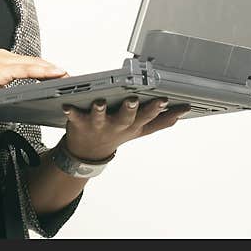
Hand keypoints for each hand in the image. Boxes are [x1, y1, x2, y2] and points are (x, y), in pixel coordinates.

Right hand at [0, 48, 68, 119]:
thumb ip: (7, 88)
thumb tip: (27, 96)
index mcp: (1, 60)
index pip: (31, 64)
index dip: (49, 70)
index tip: (65, 77)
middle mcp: (2, 56)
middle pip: (36, 62)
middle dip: (56, 70)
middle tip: (74, 78)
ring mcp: (1, 60)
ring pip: (34, 64)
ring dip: (54, 70)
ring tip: (70, 78)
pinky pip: (27, 69)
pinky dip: (43, 72)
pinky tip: (55, 75)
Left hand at [60, 95, 190, 160]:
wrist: (88, 152)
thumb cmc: (116, 135)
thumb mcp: (141, 130)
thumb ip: (162, 121)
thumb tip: (183, 111)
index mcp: (133, 124)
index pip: (148, 117)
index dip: (156, 109)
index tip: (164, 100)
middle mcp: (117, 125)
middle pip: (126, 117)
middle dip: (130, 109)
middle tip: (133, 99)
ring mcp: (98, 125)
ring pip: (100, 117)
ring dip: (100, 110)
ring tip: (100, 102)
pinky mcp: (80, 122)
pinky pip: (74, 116)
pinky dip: (71, 112)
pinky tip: (67, 105)